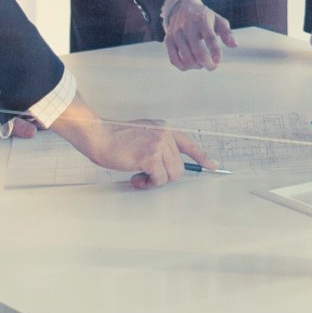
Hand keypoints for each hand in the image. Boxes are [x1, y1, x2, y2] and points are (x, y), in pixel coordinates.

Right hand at [49, 106, 206, 187]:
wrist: (99, 136)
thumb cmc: (114, 138)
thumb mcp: (142, 134)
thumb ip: (156, 145)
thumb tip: (164, 166)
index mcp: (164, 128)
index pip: (189, 143)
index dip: (202, 157)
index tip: (213, 166)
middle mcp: (165, 134)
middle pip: (179, 166)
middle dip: (164, 176)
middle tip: (146, 176)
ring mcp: (159, 145)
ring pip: (172, 174)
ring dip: (156, 181)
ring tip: (140, 177)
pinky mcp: (151, 157)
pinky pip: (159, 179)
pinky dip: (149, 183)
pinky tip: (136, 178)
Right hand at [161, 0, 237, 71]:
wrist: (182, 7)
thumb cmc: (205, 17)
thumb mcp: (218, 20)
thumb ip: (227, 33)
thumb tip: (234, 45)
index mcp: (202, 20)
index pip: (210, 37)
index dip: (215, 51)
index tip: (218, 61)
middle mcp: (188, 26)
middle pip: (198, 52)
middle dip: (208, 64)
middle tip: (213, 66)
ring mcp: (176, 34)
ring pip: (187, 59)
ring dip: (197, 66)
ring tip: (202, 63)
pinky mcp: (168, 40)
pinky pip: (174, 60)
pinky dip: (184, 67)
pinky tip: (191, 64)